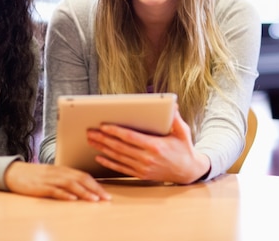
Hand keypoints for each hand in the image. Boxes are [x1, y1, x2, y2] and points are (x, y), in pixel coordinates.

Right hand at [3, 161, 111, 200]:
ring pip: (70, 184)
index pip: (84, 176)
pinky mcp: (40, 186)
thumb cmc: (34, 175)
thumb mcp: (52, 176)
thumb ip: (65, 180)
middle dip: (95, 189)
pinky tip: (72, 199)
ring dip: (84, 192)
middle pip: (81, 179)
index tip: (106, 194)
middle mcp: (59, 172)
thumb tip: (82, 188)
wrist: (13, 172)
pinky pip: (54, 190)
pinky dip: (64, 194)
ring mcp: (50, 179)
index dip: (96, 184)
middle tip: (105, 198)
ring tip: (94, 199)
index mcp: (63, 170)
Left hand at [86, 109, 209, 183]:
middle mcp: (147, 158)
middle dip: (103, 139)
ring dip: (102, 149)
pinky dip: (109, 163)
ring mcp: (142, 168)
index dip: (115, 131)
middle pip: (120, 147)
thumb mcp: (183, 132)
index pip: (130, 137)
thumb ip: (175, 119)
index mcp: (155, 146)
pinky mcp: (141, 175)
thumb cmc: (184, 149)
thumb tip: (172, 104)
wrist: (188, 172)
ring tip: (91, 140)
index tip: (103, 126)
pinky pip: (121, 168)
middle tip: (90, 132)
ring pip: (118, 157)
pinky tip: (99, 157)